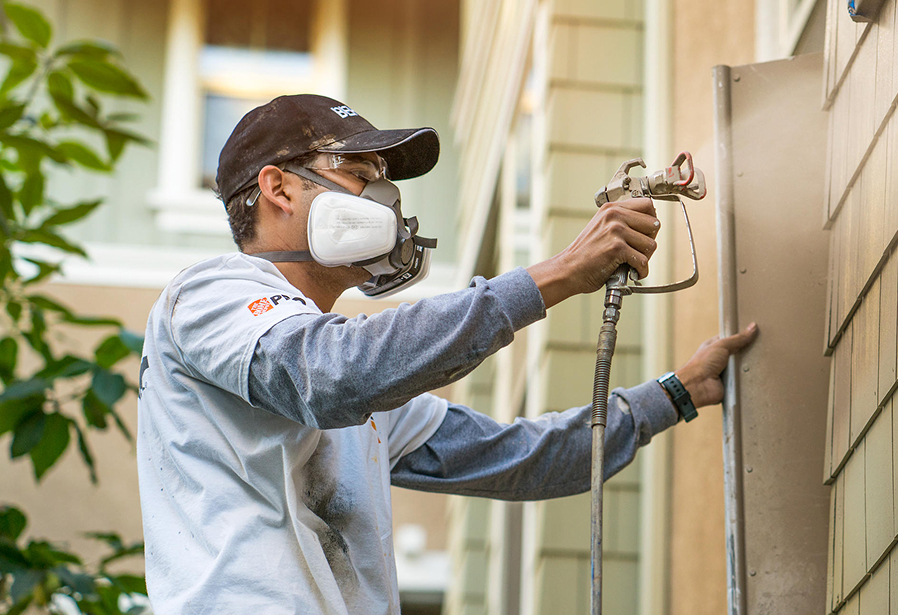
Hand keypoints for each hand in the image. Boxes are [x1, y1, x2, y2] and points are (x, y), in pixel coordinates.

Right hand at [527, 198, 659, 307]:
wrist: (568, 269)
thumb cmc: (586, 254)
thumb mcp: (602, 227)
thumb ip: (622, 221)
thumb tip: (652, 224)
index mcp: (611, 208)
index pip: (648, 205)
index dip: (651, 221)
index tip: (645, 233)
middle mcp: (614, 215)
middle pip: (654, 224)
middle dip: (649, 241)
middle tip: (638, 252)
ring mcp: (615, 230)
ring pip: (651, 244)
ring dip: (645, 258)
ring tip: (632, 263)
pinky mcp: (617, 248)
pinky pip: (643, 261)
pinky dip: (641, 271)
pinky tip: (632, 272)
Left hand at [675, 323, 758, 407]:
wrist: (697, 386)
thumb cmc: (702, 364)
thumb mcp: (721, 345)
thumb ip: (737, 338)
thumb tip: (752, 327)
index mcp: (715, 347)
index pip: (732, 339)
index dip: (742, 336)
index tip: (756, 332)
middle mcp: (720, 359)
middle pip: (739, 353)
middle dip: (748, 352)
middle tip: (762, 347)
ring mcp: (726, 372)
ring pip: (743, 367)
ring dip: (749, 366)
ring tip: (763, 360)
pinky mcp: (731, 383)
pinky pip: (744, 380)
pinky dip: (749, 378)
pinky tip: (758, 374)